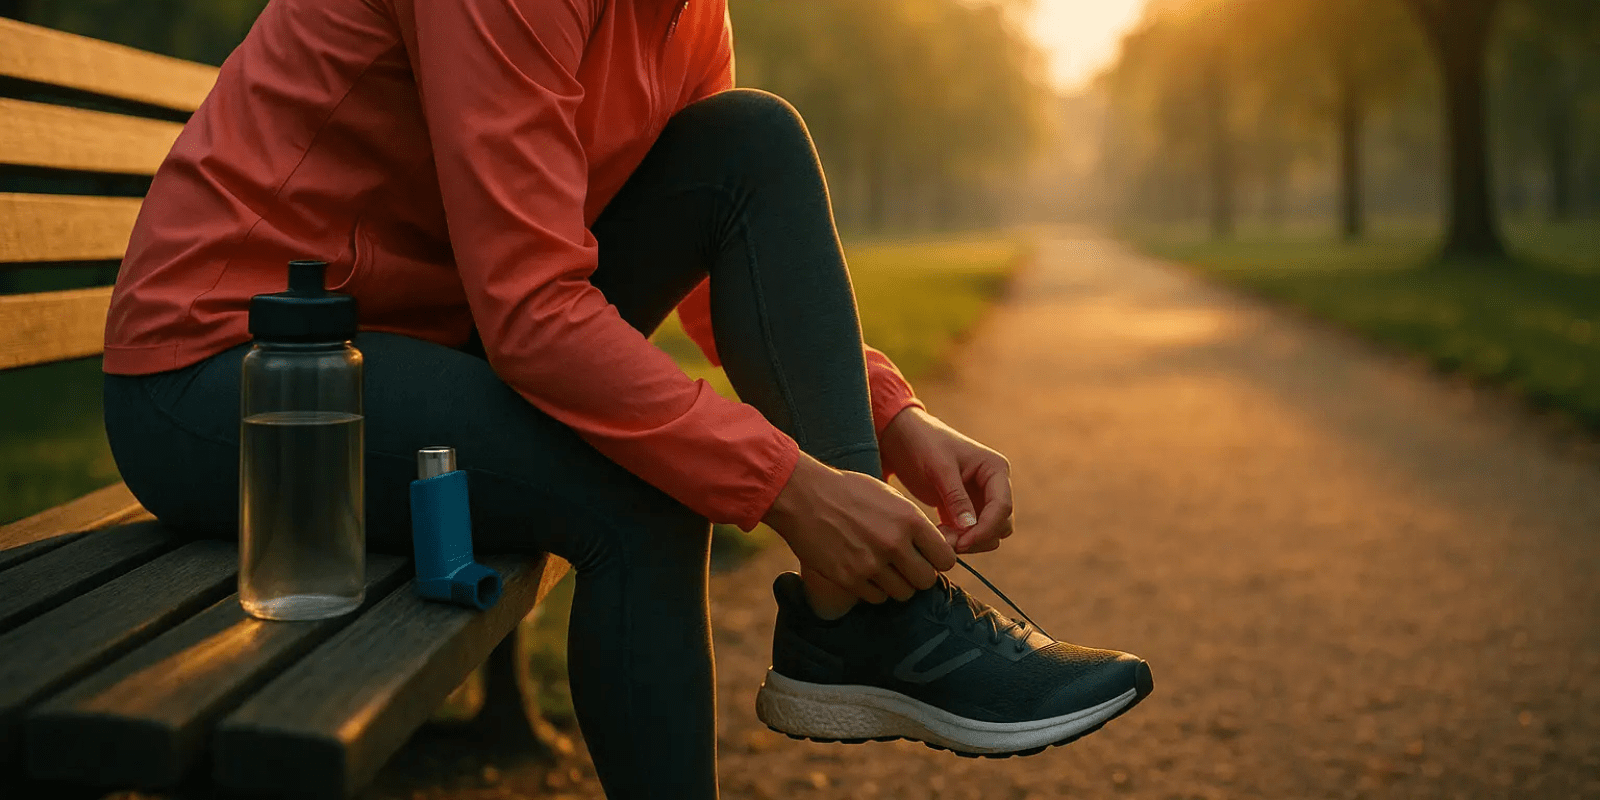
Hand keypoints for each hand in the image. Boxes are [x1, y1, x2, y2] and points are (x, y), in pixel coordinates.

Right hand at [762, 453, 956, 602]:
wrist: (803, 496)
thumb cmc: (848, 491)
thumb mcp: (889, 497)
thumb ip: (913, 524)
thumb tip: (935, 548)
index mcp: (910, 519)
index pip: (946, 558)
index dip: (938, 560)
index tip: (928, 558)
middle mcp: (894, 544)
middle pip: (926, 581)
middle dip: (918, 576)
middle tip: (906, 568)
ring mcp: (871, 564)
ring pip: (902, 593)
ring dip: (896, 585)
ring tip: (883, 569)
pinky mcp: (849, 579)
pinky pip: (876, 598)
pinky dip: (874, 590)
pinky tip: (864, 573)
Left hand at [879, 407, 1013, 554]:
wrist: (905, 438)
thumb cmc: (924, 443)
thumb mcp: (939, 468)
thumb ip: (956, 497)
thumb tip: (969, 527)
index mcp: (995, 469)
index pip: (1002, 506)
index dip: (986, 529)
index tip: (962, 543)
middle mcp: (994, 486)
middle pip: (1001, 525)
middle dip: (977, 537)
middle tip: (947, 542)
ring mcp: (981, 499)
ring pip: (988, 533)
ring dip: (968, 541)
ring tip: (940, 537)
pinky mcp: (965, 509)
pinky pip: (971, 533)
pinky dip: (958, 539)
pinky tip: (938, 535)